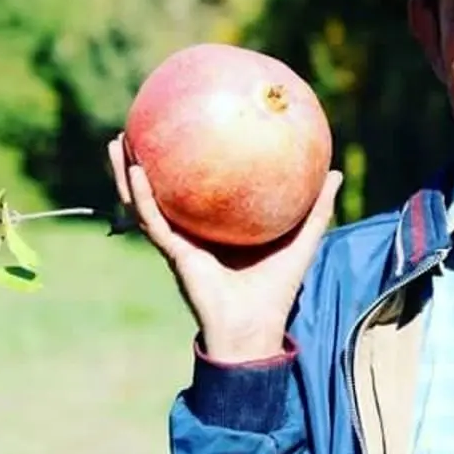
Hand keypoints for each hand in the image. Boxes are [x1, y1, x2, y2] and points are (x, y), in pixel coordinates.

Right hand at [107, 133, 342, 363]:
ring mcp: (179, 242)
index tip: (184, 129)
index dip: (185, 162)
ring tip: (117, 141)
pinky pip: (153, 220)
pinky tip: (137, 171)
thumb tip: (335, 171)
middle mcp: (192, 233)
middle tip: (136, 126)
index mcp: (215, 229)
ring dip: (126, 172)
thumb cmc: (277, 289)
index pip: (196, 190)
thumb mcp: (302, 240)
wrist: (255, 327)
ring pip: (143, 202)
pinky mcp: (174, 253)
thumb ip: (317, 208)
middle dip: (143, 160)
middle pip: (161, 189)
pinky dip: (142, 196)